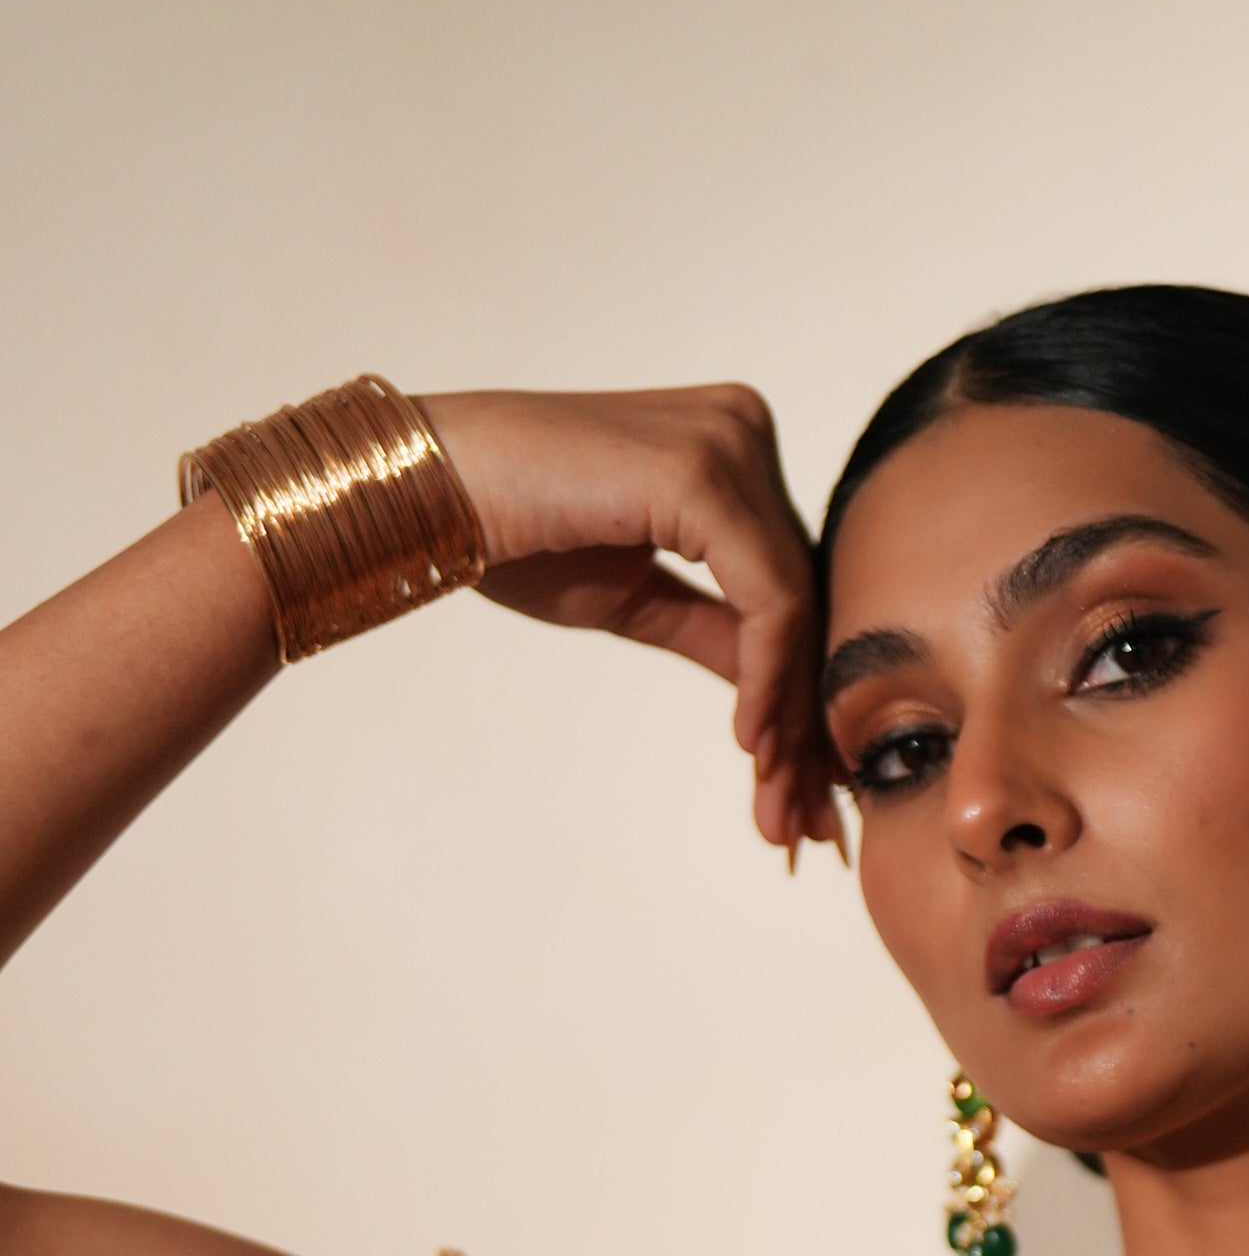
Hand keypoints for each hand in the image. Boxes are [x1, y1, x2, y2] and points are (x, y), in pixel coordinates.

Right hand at [419, 386, 840, 853]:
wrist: (431, 494)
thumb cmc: (520, 537)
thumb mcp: (641, 600)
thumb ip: (719, 635)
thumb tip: (783, 705)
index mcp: (732, 447)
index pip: (791, 587)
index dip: (803, 697)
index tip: (806, 792)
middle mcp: (743, 427)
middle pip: (803, 603)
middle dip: (804, 727)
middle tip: (810, 828)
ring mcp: (728, 444)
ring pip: (793, 611)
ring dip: (787, 725)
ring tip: (779, 810)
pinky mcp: (704, 473)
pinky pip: (765, 601)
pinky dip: (765, 680)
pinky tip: (751, 744)